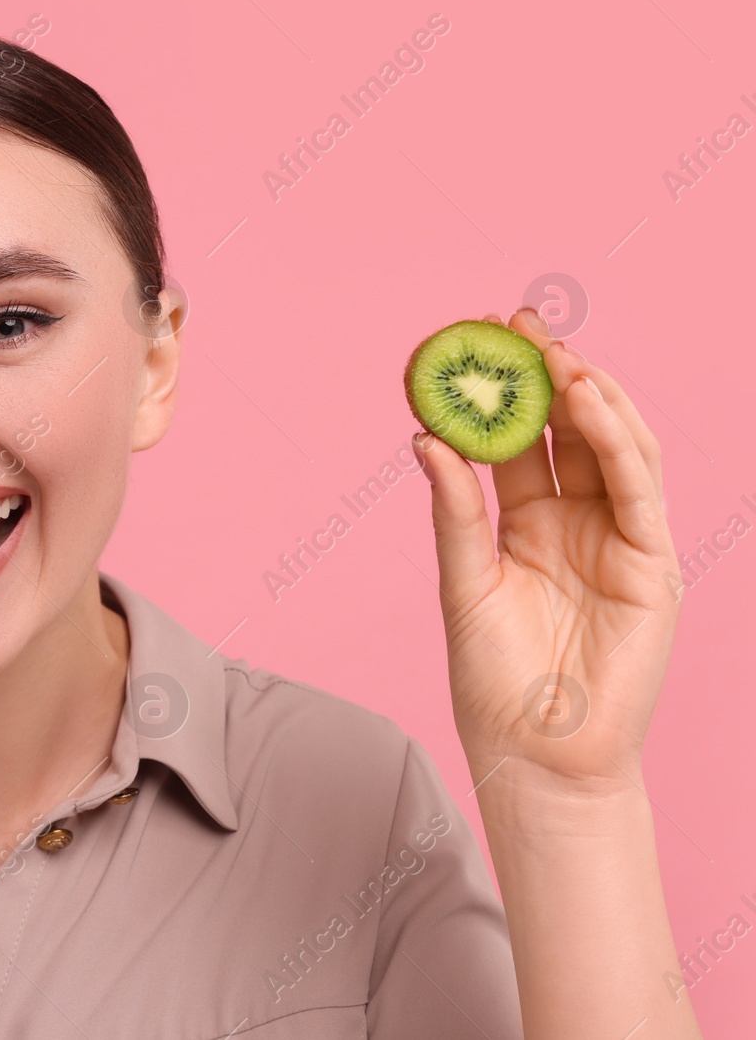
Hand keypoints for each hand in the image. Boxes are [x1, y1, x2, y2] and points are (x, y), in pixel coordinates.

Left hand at [414, 307, 677, 793]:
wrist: (537, 755)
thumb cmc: (494, 681)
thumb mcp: (463, 584)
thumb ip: (454, 513)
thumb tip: (424, 440)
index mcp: (529, 524)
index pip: (522, 441)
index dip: (506, 392)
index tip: (479, 339)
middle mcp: (579, 522)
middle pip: (571, 431)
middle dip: (550, 374)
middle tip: (517, 321)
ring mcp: (621, 540)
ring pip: (615, 448)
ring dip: (589, 395)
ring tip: (554, 351)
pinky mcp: (653, 564)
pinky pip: (638, 490)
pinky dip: (616, 441)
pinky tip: (587, 402)